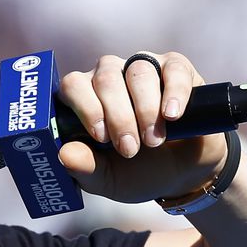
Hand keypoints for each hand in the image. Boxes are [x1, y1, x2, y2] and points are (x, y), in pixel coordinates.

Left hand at [56, 52, 228, 203]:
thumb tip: (65, 154)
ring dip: (146, 109)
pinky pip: (173, 68)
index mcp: (84, 99)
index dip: (86, 108)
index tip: (102, 137)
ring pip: (138, 72)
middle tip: (131, 149)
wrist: (182, 174)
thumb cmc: (136, 170)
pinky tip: (172, 116)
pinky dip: (174, 92)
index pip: (73, 86)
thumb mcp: (107, 178)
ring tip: (153, 141)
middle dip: (119, 117)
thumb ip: (84, 167)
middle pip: (106, 79)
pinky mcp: (176, 69)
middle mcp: (109, 77)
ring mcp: (142, 69)